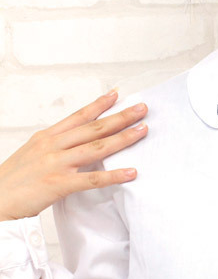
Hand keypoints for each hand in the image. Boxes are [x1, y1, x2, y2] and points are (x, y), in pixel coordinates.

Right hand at [0, 91, 147, 220]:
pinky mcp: (58, 184)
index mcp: (46, 137)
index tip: (117, 94)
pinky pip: (92, 179)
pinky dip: (114, 175)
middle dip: (120, 116)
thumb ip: (54, 145)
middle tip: (142, 109)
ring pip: (97, 147)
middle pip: (93, 127)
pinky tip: (131, 172)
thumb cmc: (12, 180)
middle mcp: (52, 146)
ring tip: (143, 131)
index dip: (99, 104)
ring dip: (123, 138)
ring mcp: (56, 164)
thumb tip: (74, 141)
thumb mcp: (32, 153)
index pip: (78, 116)